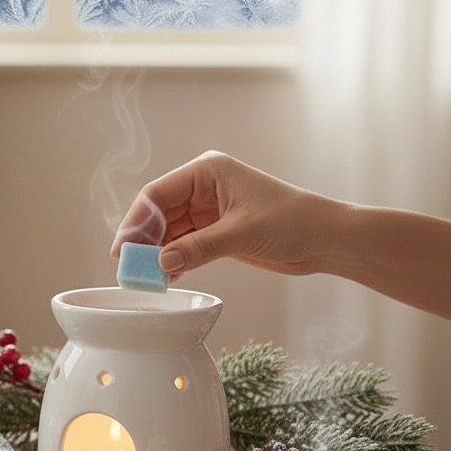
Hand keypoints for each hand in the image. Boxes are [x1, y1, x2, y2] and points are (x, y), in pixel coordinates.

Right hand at [109, 151, 342, 278]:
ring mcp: (207, 211)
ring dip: (156, 254)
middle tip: (131, 269)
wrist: (326, 239)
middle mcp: (202, 188)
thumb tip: (161, 262)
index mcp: (206, 172)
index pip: (157, 194)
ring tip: (147, 278)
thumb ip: (199, 248)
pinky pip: (183, 245)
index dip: (136, 221)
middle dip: (143, 241)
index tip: (123, 249)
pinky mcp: (214, 232)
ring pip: (167, 232)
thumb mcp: (242, 233)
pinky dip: (172, 260)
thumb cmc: (294, 221)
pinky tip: (166, 276)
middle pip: (158, 214)